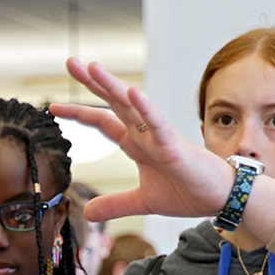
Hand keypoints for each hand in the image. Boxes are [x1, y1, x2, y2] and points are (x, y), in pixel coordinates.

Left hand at [50, 58, 236, 221]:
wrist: (220, 199)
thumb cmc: (188, 192)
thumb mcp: (142, 201)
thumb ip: (116, 204)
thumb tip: (87, 212)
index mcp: (137, 143)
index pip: (103, 122)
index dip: (79, 113)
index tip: (54, 107)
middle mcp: (145, 134)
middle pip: (113, 103)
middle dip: (92, 84)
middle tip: (71, 62)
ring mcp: (159, 137)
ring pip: (132, 106)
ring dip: (113, 86)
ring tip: (93, 68)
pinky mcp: (175, 146)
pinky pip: (157, 124)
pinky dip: (145, 108)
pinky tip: (130, 92)